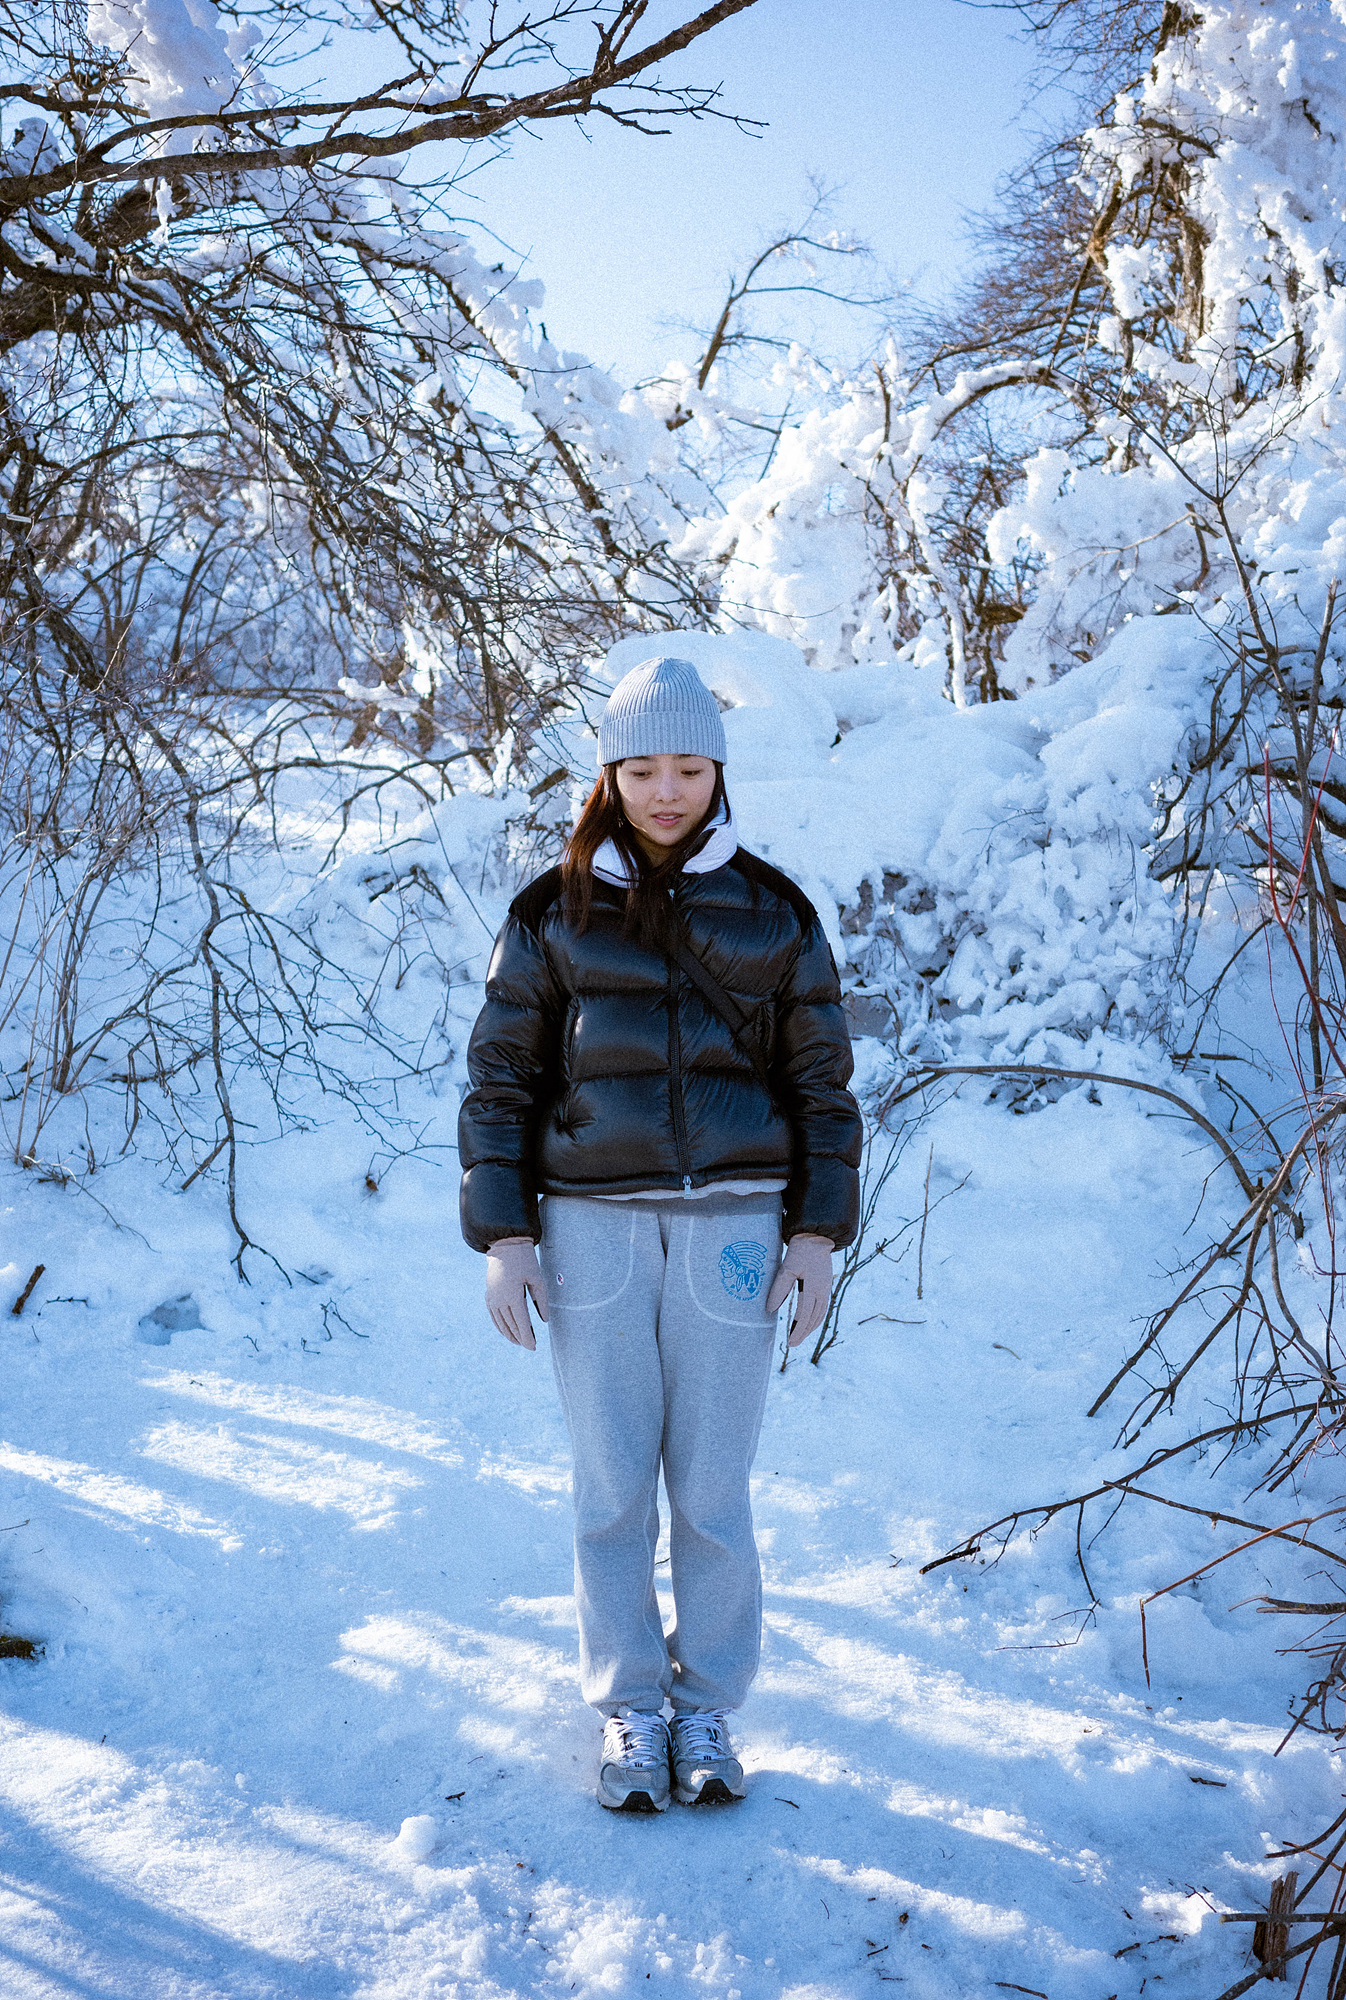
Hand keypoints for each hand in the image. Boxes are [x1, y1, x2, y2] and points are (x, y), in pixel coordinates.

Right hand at [486, 1236, 547, 1349]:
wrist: (505, 1246)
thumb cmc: (525, 1261)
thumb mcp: (537, 1278)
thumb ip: (541, 1300)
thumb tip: (544, 1320)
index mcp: (513, 1295)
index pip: (521, 1322)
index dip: (527, 1336)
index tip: (533, 1347)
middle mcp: (499, 1299)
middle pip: (511, 1325)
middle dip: (521, 1337)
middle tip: (530, 1346)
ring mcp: (492, 1298)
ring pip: (501, 1323)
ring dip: (510, 1334)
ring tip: (520, 1342)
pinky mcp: (488, 1296)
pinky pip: (494, 1316)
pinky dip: (500, 1326)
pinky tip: (507, 1332)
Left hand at [766, 1233, 833, 1347]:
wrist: (816, 1236)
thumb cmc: (800, 1250)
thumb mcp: (787, 1268)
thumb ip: (779, 1289)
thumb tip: (770, 1309)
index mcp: (813, 1288)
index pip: (804, 1316)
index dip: (796, 1330)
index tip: (789, 1342)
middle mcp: (822, 1292)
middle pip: (813, 1319)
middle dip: (803, 1333)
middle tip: (793, 1344)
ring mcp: (826, 1289)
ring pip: (820, 1315)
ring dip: (810, 1328)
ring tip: (799, 1336)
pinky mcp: (825, 1286)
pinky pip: (822, 1308)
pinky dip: (815, 1318)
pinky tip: (809, 1321)